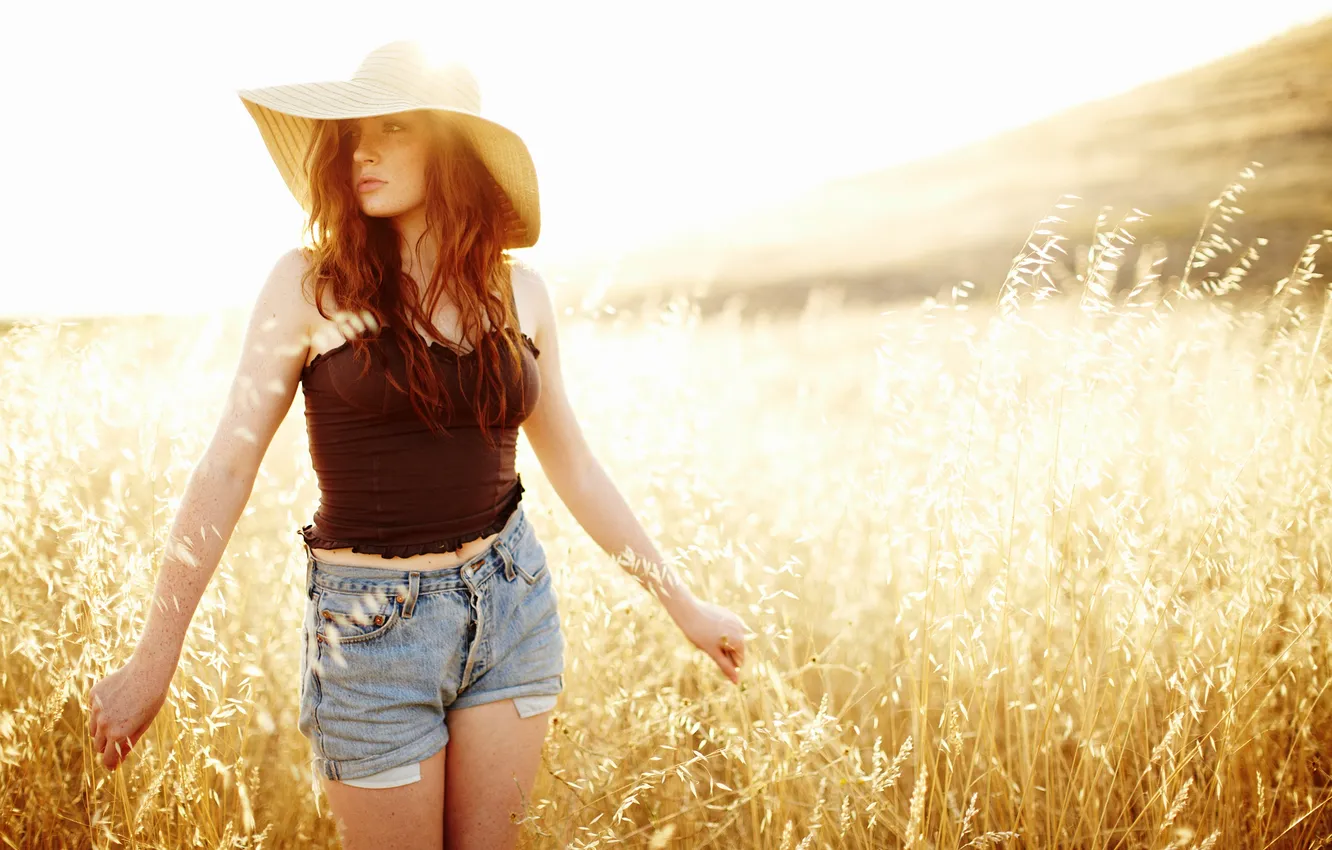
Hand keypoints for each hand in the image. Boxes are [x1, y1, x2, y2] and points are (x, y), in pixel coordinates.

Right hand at [87, 654, 172, 769]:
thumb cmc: (152, 699)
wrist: (149, 671)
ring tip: (120, 717)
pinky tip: (116, 699)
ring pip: (93, 729)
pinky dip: (101, 709)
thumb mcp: (143, 724)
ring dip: (102, 729)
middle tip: (118, 739)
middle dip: (107, 746)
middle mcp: (104, 723)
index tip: (112, 765)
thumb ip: (128, 744)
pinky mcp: (93, 695)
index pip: (107, 758)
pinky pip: (94, 709)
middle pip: (98, 745)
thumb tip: (117, 762)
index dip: (110, 763)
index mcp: (118, 734)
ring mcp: (96, 709)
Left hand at [674, 598, 748, 684]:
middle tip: (708, 645)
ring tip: (708, 636)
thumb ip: (726, 667)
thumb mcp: (712, 652)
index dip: (726, 662)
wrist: (688, 610)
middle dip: (725, 651)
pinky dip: (721, 633)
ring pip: (732, 639)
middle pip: (736, 649)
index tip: (713, 654)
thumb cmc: (699, 633)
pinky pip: (729, 630)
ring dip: (722, 643)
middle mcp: (741, 628)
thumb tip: (736, 681)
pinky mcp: (729, 614)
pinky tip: (709, 629)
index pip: (739, 661)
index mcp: (739, 640)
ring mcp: (736, 620)